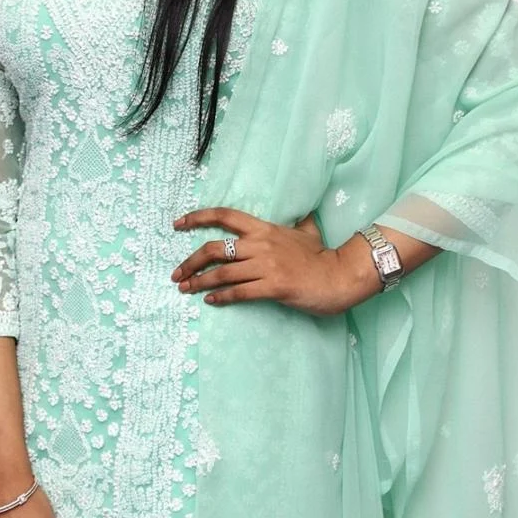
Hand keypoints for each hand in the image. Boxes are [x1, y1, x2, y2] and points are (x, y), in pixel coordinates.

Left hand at [171, 207, 381, 314]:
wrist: (340, 275)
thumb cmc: (322, 256)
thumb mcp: (307, 231)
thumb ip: (297, 223)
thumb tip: (300, 215)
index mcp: (264, 228)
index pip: (225, 216)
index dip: (198, 218)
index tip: (178, 224)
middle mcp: (261, 244)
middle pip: (214, 249)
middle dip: (190, 263)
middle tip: (176, 274)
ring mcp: (266, 266)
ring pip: (222, 274)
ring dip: (199, 283)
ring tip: (186, 290)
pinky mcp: (273, 287)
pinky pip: (239, 293)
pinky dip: (220, 297)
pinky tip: (210, 301)